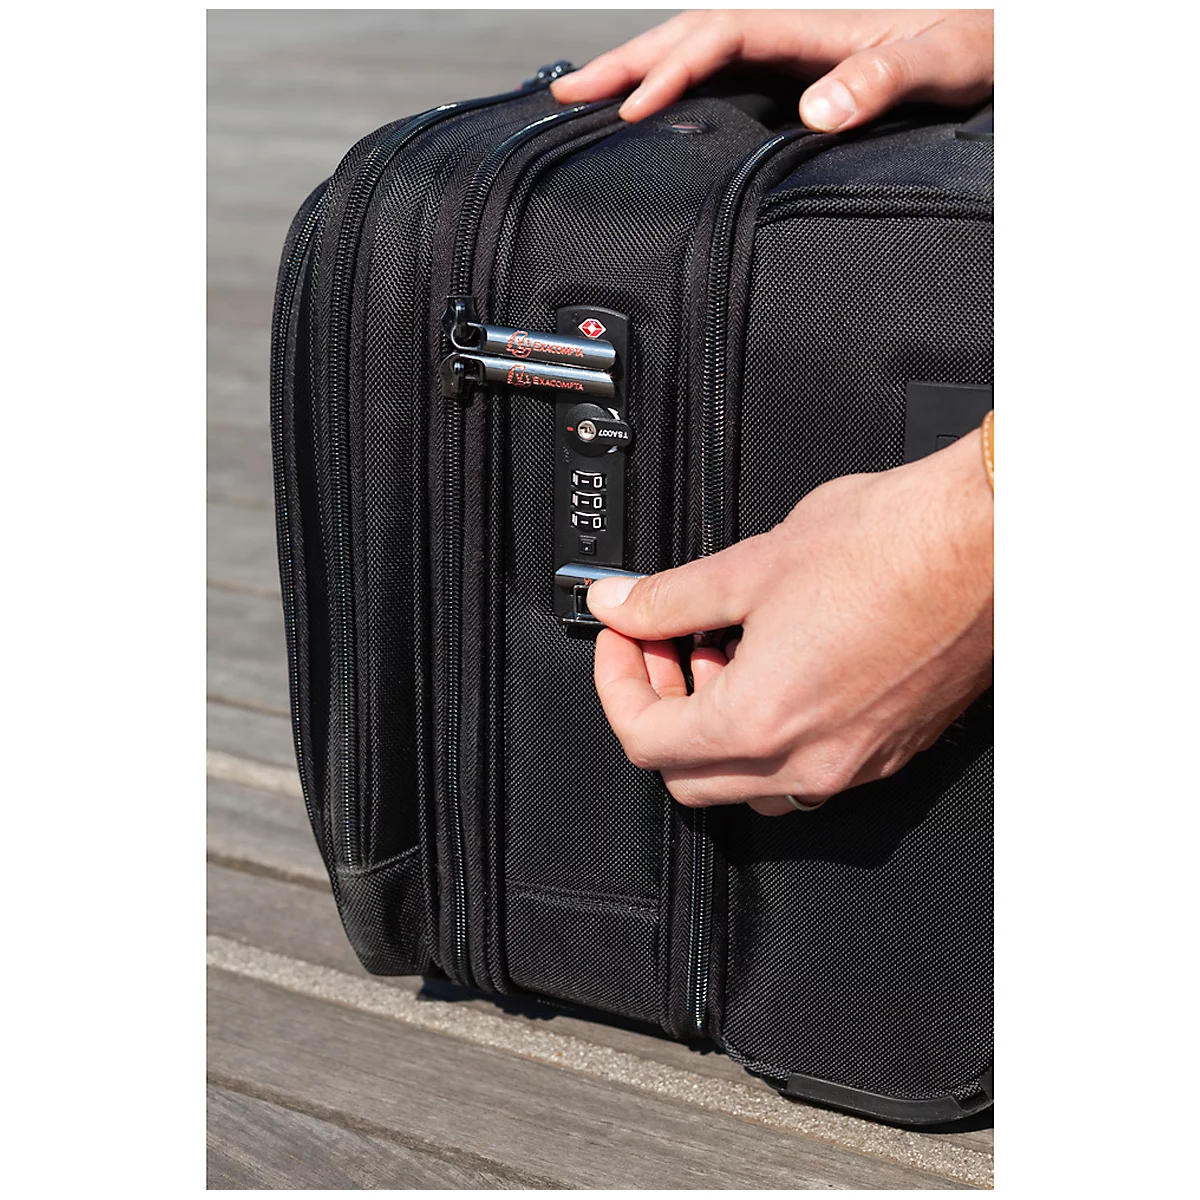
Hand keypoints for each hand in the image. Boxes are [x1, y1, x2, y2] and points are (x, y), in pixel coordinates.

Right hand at [552, 9, 992, 132]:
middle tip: (566, 93)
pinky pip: (720, 80)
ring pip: (697, 53)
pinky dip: (676, 93)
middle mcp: (793, 32)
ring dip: (640, 73)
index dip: (671, 68)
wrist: (1003, 50)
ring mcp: (790, 54)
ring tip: (586, 98)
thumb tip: (818, 107)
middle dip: (626, 61)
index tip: (632, 107)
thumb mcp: (940, 60)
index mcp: (814, 21)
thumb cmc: (980, 47)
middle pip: (690, 34)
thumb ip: (883, 78)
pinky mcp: (794, 79)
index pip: (720, 34)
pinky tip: (653, 114)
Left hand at [589, 429, 993, 814]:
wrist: (994, 542)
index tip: (622, 638)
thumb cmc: (896, 546)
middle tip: (663, 646)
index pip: (645, 739)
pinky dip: (772, 729)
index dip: (616, 682)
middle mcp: (809, 760)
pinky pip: (806, 769)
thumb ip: (669, 597)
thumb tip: (620, 604)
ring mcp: (855, 764)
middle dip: (660, 709)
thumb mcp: (753, 564)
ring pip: (750, 782)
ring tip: (726, 650)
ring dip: (717, 726)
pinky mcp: (891, 750)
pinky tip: (780, 661)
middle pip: (688, 776)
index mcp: (762, 719)